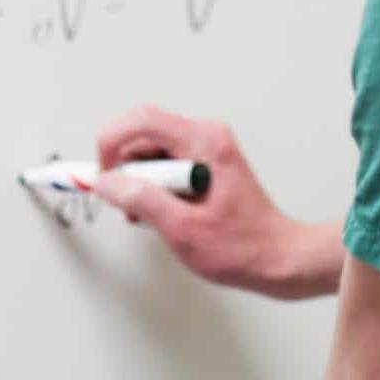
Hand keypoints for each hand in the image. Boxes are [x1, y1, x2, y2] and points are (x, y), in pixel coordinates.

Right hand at [91, 105, 307, 297]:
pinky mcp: (204, 166)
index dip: (112, 143)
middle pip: (144, 136)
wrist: (277, 258)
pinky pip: (165, 166)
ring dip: (139, 184)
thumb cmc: (243, 246)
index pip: (142, 120)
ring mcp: (206, 151)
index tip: (102, 174)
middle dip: (126, 170)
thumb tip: (107, 182)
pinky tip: (161, 215)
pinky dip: (153, 189)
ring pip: (152, 153)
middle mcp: (206, 138)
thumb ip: (142, 201)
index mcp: (205, 142)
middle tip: (126, 205)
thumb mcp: (183, 229)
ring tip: (148, 217)